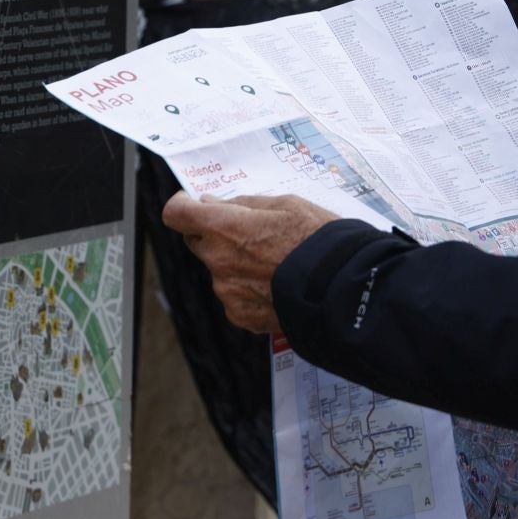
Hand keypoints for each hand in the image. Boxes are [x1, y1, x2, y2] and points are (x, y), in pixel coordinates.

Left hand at [162, 193, 339, 334]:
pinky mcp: (240, 315)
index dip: (183, 205)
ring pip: (220, 269)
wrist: (341, 290)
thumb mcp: (286, 204)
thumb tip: (215, 203)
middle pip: (197, 241)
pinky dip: (249, 289)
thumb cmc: (318, 241)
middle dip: (215, 233)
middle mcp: (218, 260)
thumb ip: (243, 204)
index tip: (195, 203)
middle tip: (249, 231)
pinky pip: (234, 295)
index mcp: (224, 228)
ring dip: (236, 263)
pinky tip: (277, 284)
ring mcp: (227, 291)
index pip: (176, 213)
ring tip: (276, 262)